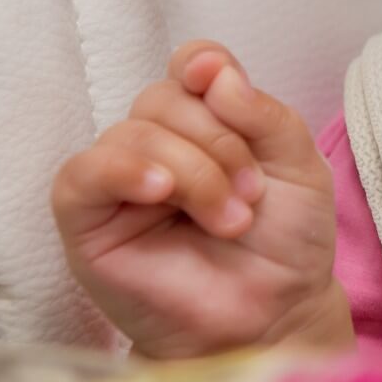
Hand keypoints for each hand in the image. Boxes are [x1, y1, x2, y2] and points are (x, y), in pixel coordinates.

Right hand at [51, 41, 349, 358]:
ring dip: (192, 172)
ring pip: (133, 133)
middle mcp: (159, 145)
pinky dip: (123, 171)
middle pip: (162, 98)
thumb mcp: (299, 168)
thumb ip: (264, 114)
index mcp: (208, 123)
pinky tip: (160, 191)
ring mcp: (120, 183)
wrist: (272, 316)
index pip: (188, 68)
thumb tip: (213, 71)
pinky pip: (82, 174)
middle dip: (217, 141)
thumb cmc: (285, 244)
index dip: (201, 65)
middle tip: (251, 195)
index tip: (222, 83)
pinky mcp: (88, 223)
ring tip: (229, 220)